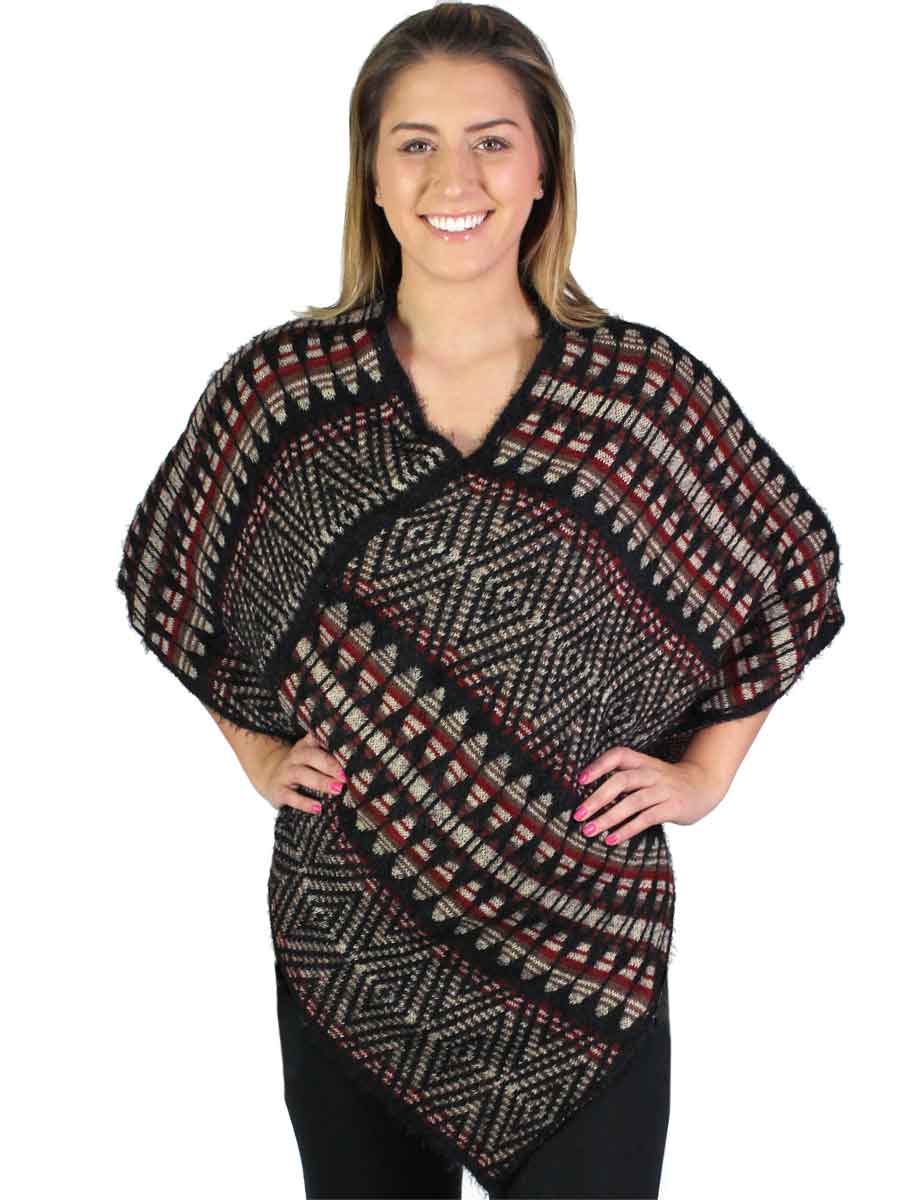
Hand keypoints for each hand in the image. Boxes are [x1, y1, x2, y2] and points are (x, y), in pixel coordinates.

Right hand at [256, 730, 347, 814]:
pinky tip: (318, 808)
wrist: (270, 777)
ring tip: (337, 789)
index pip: (318, 738)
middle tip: (345, 776)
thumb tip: (359, 761)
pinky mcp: (278, 791)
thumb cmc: (302, 767)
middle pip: (311, 756)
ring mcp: (285, 773)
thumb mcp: (313, 756)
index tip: (349, 748)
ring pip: (301, 774)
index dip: (332, 742)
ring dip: (321, 782)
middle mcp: (294, 756)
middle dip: (330, 765)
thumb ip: (331, 755)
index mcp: (306, 745)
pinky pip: (290, 796)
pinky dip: (304, 803)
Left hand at [572, 747, 726, 845]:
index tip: (580, 779)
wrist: (704, 786)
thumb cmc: (666, 782)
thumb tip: (590, 797)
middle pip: (621, 781)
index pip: (618, 755)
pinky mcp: (673, 808)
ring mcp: (664, 790)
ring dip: (608, 818)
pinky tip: (611, 839)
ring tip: (589, 830)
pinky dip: (627, 829)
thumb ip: (624, 779)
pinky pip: (647, 819)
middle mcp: (652, 773)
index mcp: (642, 762)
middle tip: (578, 815)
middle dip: (597, 798)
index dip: (599, 765)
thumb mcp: (647, 773)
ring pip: (633, 802)